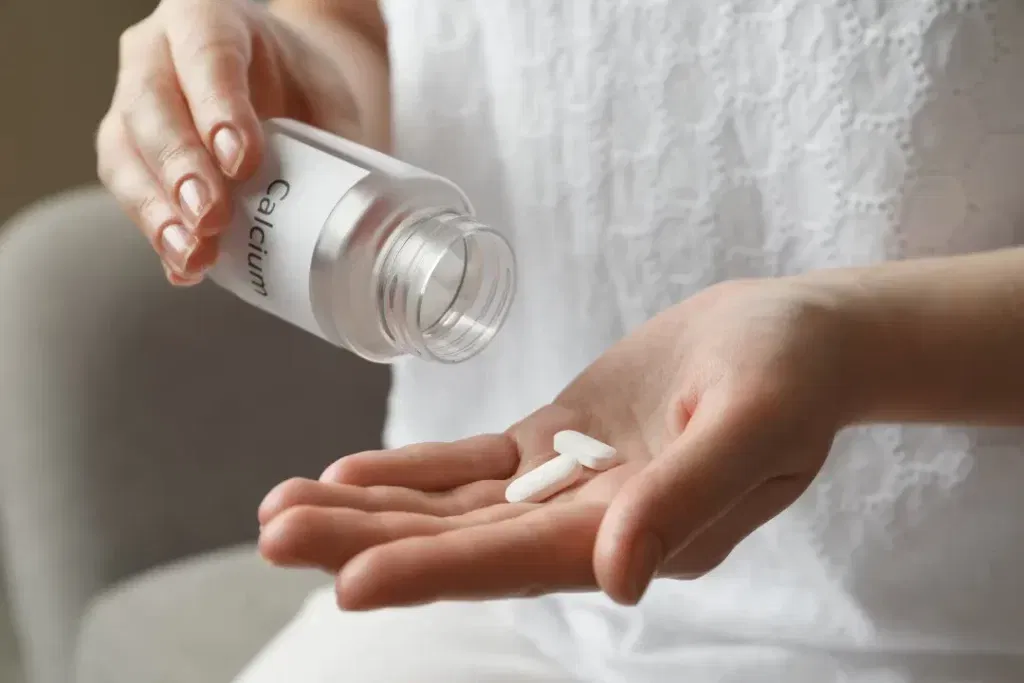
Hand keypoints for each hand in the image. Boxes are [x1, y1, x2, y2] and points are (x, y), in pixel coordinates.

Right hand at [95, 0, 384, 284]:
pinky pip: (129, 191)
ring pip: (125, 152)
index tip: (242, 160)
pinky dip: (157, 232)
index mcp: (209, 20)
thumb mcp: (327, 99)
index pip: (207, 55)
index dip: (219, 108)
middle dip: (182, 167)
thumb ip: (337, 145)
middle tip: (212, 216)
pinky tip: (184, 266)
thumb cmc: (300, 89)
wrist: (280, 93)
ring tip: (194, 253)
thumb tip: (366, 220)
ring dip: (158, 209)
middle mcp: (157, 53)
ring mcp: (132, 103)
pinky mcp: (128, 154)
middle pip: (153, 105)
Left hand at [258, 277, 854, 607]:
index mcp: (643, 536)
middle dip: (369, 541)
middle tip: (274, 533)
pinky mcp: (559, 441)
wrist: (799, 337)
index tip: (349, 583)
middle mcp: (594, 526)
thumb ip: (687, 498)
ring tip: (282, 507)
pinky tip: (351, 474)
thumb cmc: (791, 374)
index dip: (435, 570)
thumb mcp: (755, 423)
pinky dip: (414, 470)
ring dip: (371, 509)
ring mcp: (570, 484)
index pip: (518, 561)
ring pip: (455, 507)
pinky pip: (474, 464)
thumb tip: (615, 578)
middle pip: (464, 541)